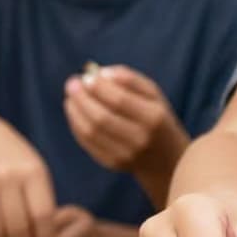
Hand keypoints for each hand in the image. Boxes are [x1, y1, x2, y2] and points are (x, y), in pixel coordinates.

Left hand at [64, 66, 185, 176]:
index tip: (86, 76)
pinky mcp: (112, 164)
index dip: (99, 87)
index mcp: (153, 118)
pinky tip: (76, 112)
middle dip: (82, 98)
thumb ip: (129, 79)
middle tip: (72, 84)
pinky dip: (77, 125)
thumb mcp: (153, 94)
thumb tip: (101, 73)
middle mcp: (140, 139)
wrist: (166, 158)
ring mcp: (125, 154)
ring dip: (75, 111)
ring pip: (90, 132)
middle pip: (102, 118)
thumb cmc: (156, 117)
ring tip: (70, 98)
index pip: (120, 101)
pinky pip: (87, 143)